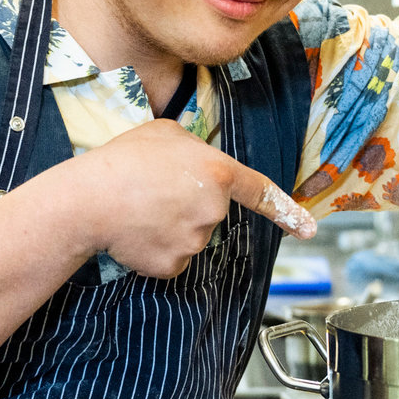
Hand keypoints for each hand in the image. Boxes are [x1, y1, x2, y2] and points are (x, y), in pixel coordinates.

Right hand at [59, 119, 314, 277]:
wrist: (90, 199)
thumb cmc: (123, 159)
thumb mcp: (164, 132)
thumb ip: (191, 148)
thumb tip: (194, 164)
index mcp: (219, 172)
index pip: (260, 191)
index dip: (286, 210)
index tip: (309, 228)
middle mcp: (215, 210)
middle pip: (211, 213)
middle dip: (188, 205)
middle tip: (151, 190)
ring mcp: (196, 241)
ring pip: (190, 238)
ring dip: (169, 228)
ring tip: (138, 209)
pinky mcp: (174, 266)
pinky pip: (172, 261)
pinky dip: (155, 252)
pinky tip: (135, 234)